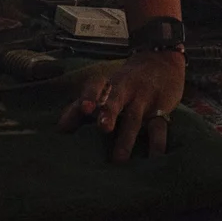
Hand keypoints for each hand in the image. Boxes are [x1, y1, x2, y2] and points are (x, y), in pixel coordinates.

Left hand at [60, 50, 183, 161]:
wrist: (162, 61)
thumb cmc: (124, 83)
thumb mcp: (104, 89)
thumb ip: (80, 108)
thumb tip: (59, 131)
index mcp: (109, 84)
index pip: (96, 85)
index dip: (90, 95)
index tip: (84, 109)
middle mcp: (126, 89)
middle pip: (116, 99)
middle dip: (109, 112)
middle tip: (103, 128)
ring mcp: (144, 99)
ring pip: (135, 117)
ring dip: (127, 138)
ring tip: (119, 159)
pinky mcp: (161, 110)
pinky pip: (160, 128)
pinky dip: (157, 144)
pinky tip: (155, 159)